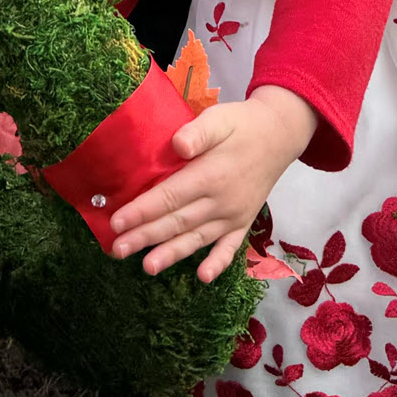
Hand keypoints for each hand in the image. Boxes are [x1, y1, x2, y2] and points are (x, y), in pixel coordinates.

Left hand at [107, 85, 318, 282]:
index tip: (116, 222)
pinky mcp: (244, 222)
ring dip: (171, 254)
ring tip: (147, 267)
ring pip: (197, 238)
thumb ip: (198, 132)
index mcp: (211, 174)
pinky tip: (203, 278)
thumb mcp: (220, 119)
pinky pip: (230, 247)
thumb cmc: (242, 124)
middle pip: (177, 222)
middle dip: (145, 236)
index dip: (142, 210)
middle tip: (117, 249)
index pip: (170, 196)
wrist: (280, 135)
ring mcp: (234, 215)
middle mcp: (221, 201)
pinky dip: (218, 263)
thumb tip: (178, 145)